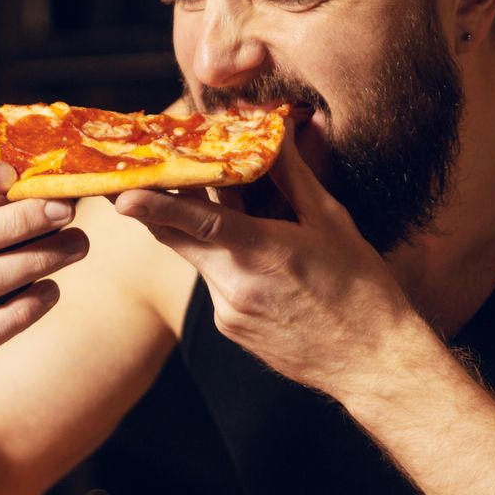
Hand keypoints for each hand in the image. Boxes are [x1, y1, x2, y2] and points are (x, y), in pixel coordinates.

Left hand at [113, 134, 419, 399]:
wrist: (372, 363)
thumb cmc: (362, 290)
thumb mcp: (332, 223)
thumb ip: (293, 177)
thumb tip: (277, 132)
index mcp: (261, 253)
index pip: (198, 222)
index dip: (156, 205)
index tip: (122, 194)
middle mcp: (234, 286)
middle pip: (180, 238)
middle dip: (162, 207)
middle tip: (150, 175)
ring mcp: (227, 313)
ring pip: (200, 258)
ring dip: (209, 234)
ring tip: (247, 216)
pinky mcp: (229, 329)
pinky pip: (216, 284)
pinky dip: (228, 263)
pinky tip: (267, 265)